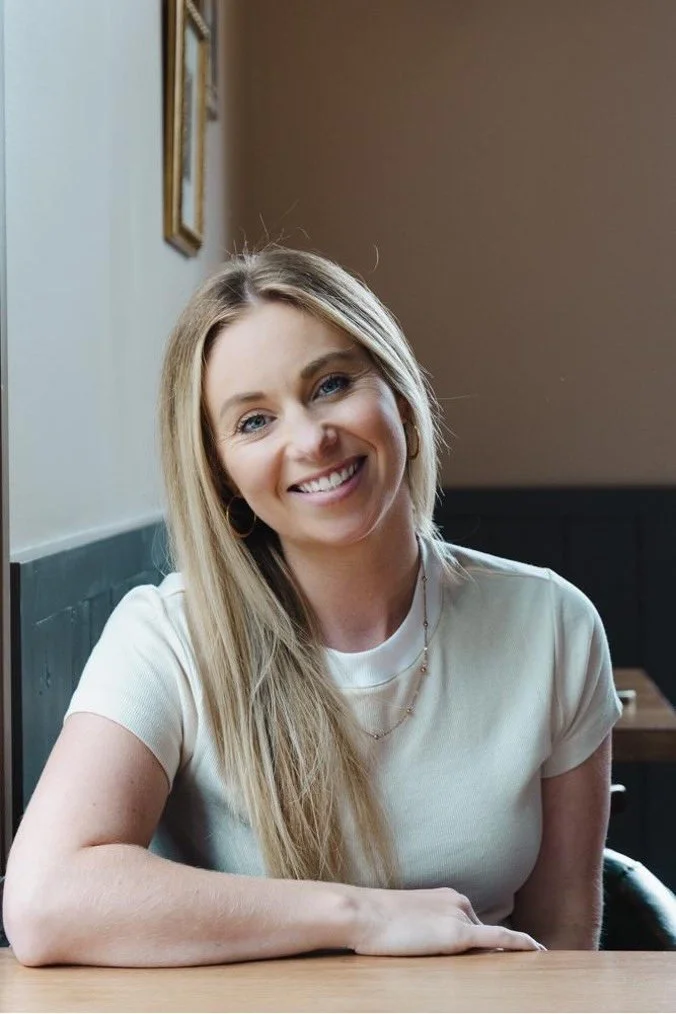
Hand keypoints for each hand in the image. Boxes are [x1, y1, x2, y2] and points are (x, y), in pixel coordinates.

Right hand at [351, 886, 544, 956]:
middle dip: (482, 953)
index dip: (480, 941)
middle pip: (480, 935)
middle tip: (479, 968)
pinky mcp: (458, 935)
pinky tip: (538, 951)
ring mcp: (459, 916)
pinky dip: (521, 943)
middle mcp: (458, 901)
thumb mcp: (404, 919)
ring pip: (486, 942)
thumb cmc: (374, 920)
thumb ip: (424, 927)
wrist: (363, 914)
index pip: (471, 923)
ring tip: (497, 966)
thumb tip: (428, 943)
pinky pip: (498, 939)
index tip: (496, 952)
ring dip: (494, 957)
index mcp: (446, 896)